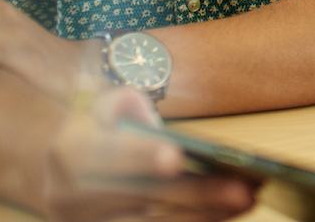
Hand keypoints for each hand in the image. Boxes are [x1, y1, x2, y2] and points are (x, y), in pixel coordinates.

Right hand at [43, 85, 256, 221]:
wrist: (67, 172)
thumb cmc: (103, 131)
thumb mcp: (106, 106)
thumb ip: (125, 105)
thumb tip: (150, 123)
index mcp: (69, 152)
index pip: (107, 154)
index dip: (141, 156)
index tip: (177, 157)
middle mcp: (69, 197)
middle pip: (141, 198)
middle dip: (195, 194)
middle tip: (242, 189)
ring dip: (202, 217)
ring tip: (247, 202)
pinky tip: (225, 216)